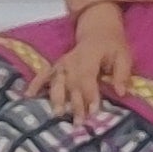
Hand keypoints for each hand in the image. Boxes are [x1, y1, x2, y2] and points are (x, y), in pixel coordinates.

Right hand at [40, 5, 131, 125]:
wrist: (98, 30)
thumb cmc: (112, 46)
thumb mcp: (124, 55)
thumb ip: (122, 74)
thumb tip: (121, 92)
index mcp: (90, 56)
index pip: (88, 77)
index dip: (90, 94)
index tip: (93, 112)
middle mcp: (73, 60)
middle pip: (72, 84)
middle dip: (75, 103)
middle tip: (78, 122)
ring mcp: (62, 63)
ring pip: (57, 81)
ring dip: (57, 98)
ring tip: (58, 114)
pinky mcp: (56, 65)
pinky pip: (43, 74)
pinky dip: (35, 84)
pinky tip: (28, 96)